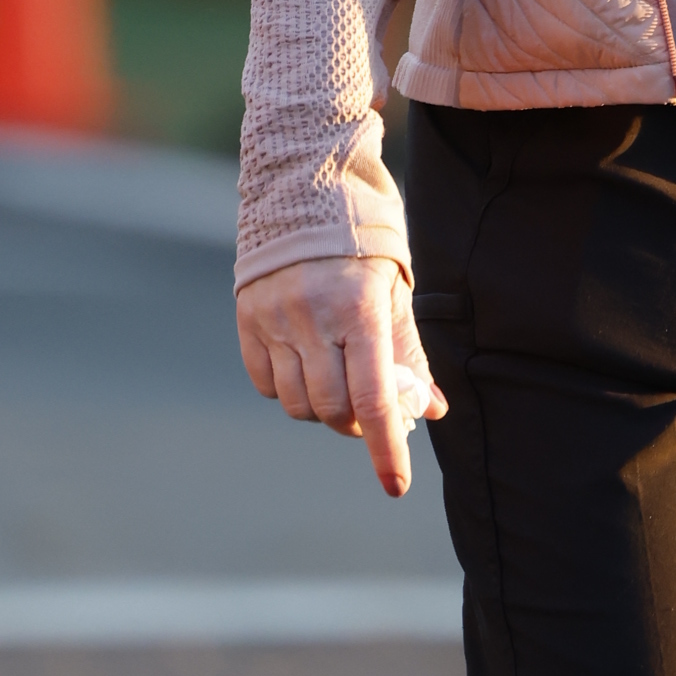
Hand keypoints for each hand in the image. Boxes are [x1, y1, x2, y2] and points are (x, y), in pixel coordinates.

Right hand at [235, 254, 444, 495]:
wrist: (305, 190)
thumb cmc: (364, 245)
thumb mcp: (396, 291)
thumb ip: (409, 353)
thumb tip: (428, 410)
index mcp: (359, 310)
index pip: (374, 398)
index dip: (387, 448)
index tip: (396, 486)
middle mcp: (312, 317)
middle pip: (333, 410)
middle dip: (356, 424)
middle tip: (370, 409)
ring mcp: (274, 319)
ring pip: (297, 404)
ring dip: (324, 410)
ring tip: (339, 382)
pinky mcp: (247, 320)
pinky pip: (266, 384)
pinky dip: (289, 390)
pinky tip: (306, 365)